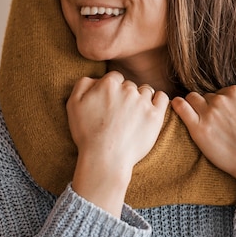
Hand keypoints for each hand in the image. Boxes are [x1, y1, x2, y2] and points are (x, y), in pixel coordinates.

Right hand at [67, 71, 168, 214]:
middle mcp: (127, 89)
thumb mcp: (73, 104)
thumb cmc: (87, 134)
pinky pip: (163, 98)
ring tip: (134, 115)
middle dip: (126, 95)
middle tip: (120, 114)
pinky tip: (152, 109)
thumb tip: (96, 79)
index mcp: (109, 83)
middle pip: (130, 85)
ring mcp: (143, 102)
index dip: (112, 90)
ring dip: (141, 99)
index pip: (115, 78)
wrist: (105, 158)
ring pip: (146, 91)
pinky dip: (158, 101)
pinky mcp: (155, 115)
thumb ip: (83, 84)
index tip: (110, 104)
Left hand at [171, 86, 235, 233]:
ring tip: (197, 118)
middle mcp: (221, 100)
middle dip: (208, 106)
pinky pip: (181, 107)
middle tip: (213, 123)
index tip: (222, 117)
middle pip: (206, 96)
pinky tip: (177, 106)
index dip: (220, 105)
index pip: (219, 92)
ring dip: (193, 106)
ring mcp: (208, 113)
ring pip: (192, 99)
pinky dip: (178, 105)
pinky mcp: (198, 128)